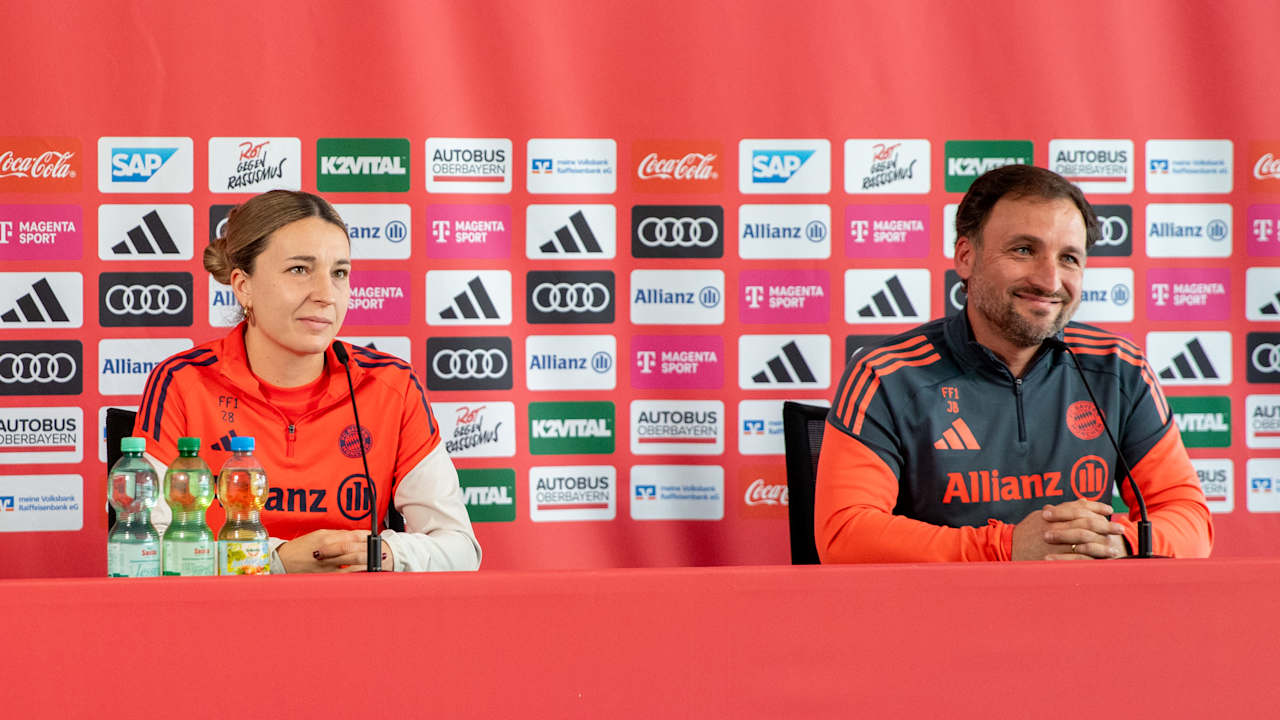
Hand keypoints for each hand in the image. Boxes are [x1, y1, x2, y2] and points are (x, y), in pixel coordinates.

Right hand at [277, 529, 394, 572]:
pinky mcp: (323, 577)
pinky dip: (355, 575)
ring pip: (350, 565)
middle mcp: (327, 552)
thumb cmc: (301, 547)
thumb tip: (357, 535)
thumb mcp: (318, 535)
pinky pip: (343, 577)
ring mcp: (325, 566)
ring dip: (366, 563)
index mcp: (326, 539)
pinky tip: (363, 574)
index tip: (376, 537)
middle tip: (382, 551)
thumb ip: (338, 535)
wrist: (282, 561)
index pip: (351, 536)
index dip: (367, 537)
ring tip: (378, 562)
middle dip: (370, 551)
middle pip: (353, 550)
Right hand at [1012, 500, 1126, 560]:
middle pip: (1087, 521)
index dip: (1095, 507)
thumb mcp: (1038, 517)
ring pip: (1086, 538)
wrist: (1008, 548)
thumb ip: (1058, 510)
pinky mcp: (1058, 555)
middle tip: (1119, 527)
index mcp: (1053, 515)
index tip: (1107, 509)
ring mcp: (1058, 541)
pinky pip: (1080, 554)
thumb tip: (1076, 503)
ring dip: (1104, 540)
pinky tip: (1104, 557)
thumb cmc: (1023, 533)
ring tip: (1116, 543)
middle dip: (1106, 524)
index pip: (1079, 507)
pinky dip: (1095, 555)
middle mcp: (1057, 525)